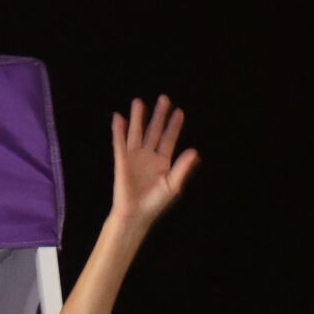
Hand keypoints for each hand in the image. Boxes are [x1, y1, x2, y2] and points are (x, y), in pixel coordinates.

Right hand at [111, 94, 198, 226]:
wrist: (135, 214)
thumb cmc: (155, 203)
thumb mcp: (173, 185)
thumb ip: (183, 167)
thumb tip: (195, 151)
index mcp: (163, 161)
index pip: (169, 138)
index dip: (174, 125)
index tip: (179, 111)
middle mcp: (149, 156)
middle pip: (154, 131)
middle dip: (159, 115)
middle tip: (164, 99)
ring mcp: (134, 157)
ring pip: (137, 132)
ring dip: (138, 117)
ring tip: (138, 102)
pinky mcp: (122, 161)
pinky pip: (120, 142)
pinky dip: (118, 130)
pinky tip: (118, 117)